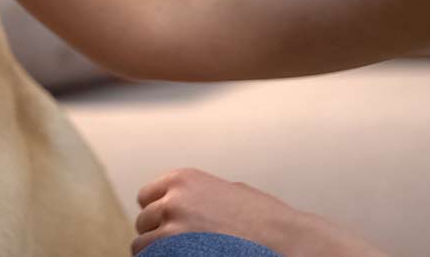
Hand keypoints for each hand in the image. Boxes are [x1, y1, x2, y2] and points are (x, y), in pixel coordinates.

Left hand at [132, 168, 388, 256]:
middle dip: (158, 233)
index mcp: (183, 180)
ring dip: (158, 252)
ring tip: (182, 254)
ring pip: (142, 246)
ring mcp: (172, 231)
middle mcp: (173, 201)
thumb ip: (200, 193)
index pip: (147, 197)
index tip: (167, 223)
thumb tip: (182, 201)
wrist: (287, 241)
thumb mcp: (231, 191)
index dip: (158, 212)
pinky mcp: (175, 255)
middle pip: (144, 222)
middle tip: (179, 245)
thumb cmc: (266, 220)